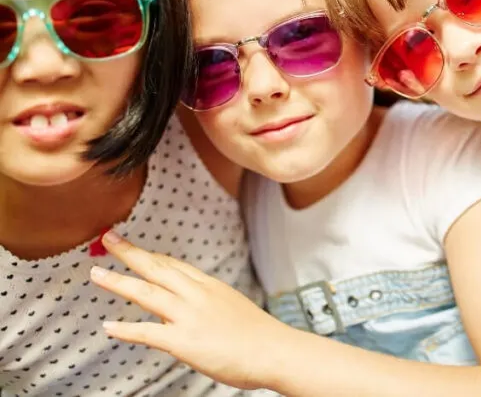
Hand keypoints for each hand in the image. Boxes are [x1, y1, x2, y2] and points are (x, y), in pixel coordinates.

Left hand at [90, 231, 293, 389]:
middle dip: (130, 253)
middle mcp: (197, 295)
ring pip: (147, 293)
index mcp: (210, 286)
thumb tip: (194, 308)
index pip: (173, 265)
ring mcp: (190, 316)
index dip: (150, 254)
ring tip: (97, 274)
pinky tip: (109, 327)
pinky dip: (126, 329)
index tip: (133, 246)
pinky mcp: (184, 341)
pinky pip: (148, 332)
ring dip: (119, 282)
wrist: (275, 351)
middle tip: (109, 239)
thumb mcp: (233, 306)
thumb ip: (209, 303)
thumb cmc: (260, 335)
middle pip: (157, 268)